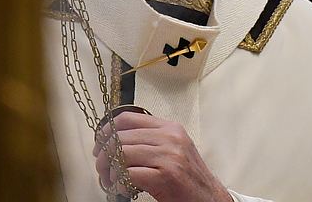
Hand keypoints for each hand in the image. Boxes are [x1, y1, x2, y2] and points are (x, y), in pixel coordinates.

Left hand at [93, 112, 232, 201]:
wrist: (211, 199)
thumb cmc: (189, 178)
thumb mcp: (174, 149)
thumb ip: (151, 140)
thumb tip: (116, 139)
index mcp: (170, 128)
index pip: (128, 118)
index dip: (108, 130)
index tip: (100, 143)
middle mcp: (170, 138)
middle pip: (121, 137)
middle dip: (104, 154)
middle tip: (101, 167)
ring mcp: (169, 156)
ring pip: (123, 154)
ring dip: (109, 170)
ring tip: (109, 180)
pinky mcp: (166, 176)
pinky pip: (130, 174)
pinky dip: (120, 183)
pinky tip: (122, 188)